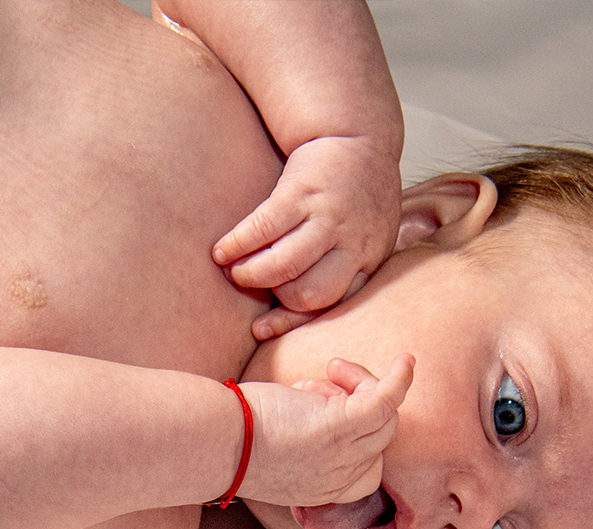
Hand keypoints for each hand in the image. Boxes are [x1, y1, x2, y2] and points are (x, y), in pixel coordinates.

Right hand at [213, 135, 401, 340]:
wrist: (359, 135)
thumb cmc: (357, 194)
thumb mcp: (370, 235)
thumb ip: (345, 268)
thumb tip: (296, 307)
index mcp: (369, 259)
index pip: (332, 304)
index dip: (292, 321)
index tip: (261, 329)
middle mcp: (351, 242)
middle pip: (309, 293)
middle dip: (275, 297)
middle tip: (254, 286)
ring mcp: (326, 217)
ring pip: (285, 265)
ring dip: (251, 274)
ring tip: (233, 270)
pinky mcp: (300, 192)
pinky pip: (263, 229)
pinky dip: (237, 244)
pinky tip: (222, 250)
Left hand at [237, 354, 413, 507]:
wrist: (214, 443)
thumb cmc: (229, 440)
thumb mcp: (271, 451)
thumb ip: (295, 436)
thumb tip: (304, 398)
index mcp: (323, 490)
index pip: (367, 471)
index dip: (360, 440)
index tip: (327, 411)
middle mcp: (340, 479)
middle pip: (379, 438)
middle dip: (356, 403)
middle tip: (322, 382)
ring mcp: (343, 454)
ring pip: (383, 416)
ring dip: (361, 385)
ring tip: (329, 371)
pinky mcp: (340, 427)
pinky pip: (386, 401)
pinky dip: (398, 380)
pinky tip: (404, 360)